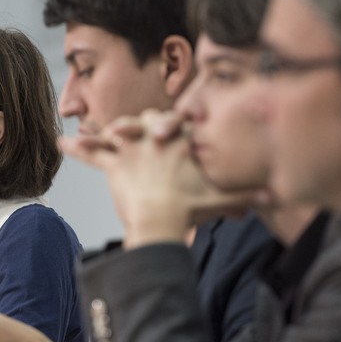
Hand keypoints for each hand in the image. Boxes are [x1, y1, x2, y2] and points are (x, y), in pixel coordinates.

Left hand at [61, 109, 252, 249]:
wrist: (161, 218)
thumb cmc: (191, 208)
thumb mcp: (224, 198)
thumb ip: (248, 194)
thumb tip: (278, 196)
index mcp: (181, 139)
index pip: (176, 125)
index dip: (170, 126)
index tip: (167, 131)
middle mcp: (155, 137)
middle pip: (145, 123)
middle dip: (139, 126)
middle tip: (132, 134)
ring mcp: (132, 147)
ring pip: (117, 134)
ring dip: (107, 134)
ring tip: (96, 132)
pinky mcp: (113, 162)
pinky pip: (92, 153)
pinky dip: (77, 148)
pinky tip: (62, 142)